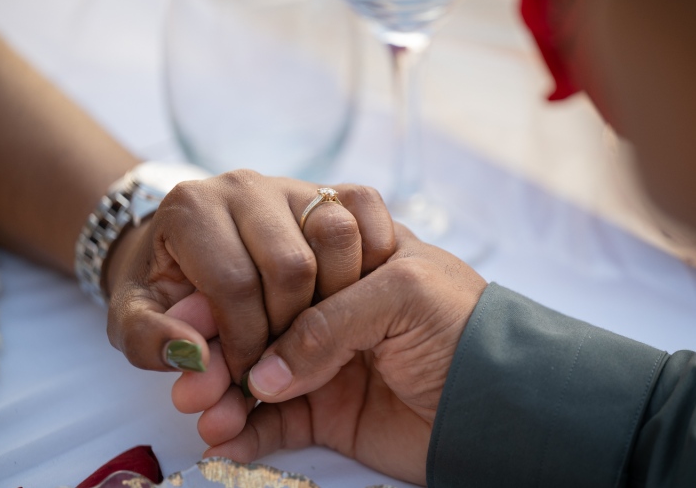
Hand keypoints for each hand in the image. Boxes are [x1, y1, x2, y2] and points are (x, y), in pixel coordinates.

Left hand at [103, 170, 394, 384]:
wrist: (189, 251)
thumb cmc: (165, 291)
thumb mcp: (136, 320)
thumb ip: (148, 342)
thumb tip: (192, 355)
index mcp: (193, 206)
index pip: (233, 284)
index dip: (244, 344)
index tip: (246, 380)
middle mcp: (246, 185)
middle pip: (291, 265)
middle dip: (289, 329)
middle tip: (279, 365)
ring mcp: (294, 184)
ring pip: (335, 238)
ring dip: (333, 298)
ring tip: (306, 334)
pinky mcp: (335, 190)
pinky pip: (367, 215)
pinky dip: (369, 257)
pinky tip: (344, 299)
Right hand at [199, 224, 486, 485]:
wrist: (505, 409)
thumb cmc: (465, 329)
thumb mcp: (401, 295)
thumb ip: (328, 322)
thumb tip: (265, 372)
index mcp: (358, 261)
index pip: (284, 261)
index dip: (242, 283)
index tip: (199, 305)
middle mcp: (337, 307)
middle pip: (261, 318)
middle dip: (222, 339)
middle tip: (190, 362)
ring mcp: (330, 361)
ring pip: (260, 371)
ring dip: (224, 387)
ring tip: (196, 404)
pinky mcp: (328, 413)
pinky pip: (275, 421)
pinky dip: (245, 429)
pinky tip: (219, 434)